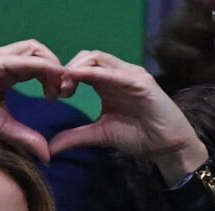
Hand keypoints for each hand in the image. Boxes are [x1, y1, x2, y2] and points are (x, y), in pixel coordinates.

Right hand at [0, 40, 65, 162]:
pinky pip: (23, 60)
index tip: (61, 98)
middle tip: (64, 93)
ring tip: (57, 90)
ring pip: (34, 50)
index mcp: (6, 72)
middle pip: (40, 51)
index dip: (54, 77)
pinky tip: (50, 83)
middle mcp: (2, 60)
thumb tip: (48, 155)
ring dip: (52, 66)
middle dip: (58, 68)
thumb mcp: (4, 128)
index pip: (37, 63)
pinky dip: (41, 68)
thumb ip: (27, 137)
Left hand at [49, 50, 208, 185]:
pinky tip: (80, 78)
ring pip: (99, 59)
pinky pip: (115, 72)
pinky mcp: (141, 82)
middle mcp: (118, 74)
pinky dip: (96, 73)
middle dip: (68, 69)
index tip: (53, 94)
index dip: (64, 76)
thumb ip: (75, 137)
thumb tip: (50, 148)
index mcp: (107, 83)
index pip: (82, 68)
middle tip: (56, 89)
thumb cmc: (136, 136)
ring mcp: (130, 75)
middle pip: (87, 57)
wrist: (164, 145)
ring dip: (78, 68)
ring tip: (65, 83)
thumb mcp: (99, 135)